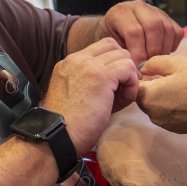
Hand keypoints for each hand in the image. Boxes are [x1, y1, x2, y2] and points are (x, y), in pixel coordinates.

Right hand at [42, 37, 139, 152]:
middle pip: (114, 47)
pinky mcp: (101, 76)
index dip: (113, 63)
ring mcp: (89, 66)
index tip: (114, 85)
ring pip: (124, 56)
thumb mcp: (75, 95)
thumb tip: (118, 81)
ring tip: (121, 99)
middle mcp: (77, 59)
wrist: (55, 137)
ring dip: (129, 77)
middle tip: (121, 90)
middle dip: (123, 67)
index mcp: (69, 63)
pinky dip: (132, 85)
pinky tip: (122, 101)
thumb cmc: (66, 126)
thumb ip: (91, 82)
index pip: (101, 48)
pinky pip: (128, 69)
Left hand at [94, 0, 183, 63]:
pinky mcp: (167, 17)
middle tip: (148, 65)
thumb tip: (137, 74)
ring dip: (163, 49)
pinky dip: (172, 45)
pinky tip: (161, 53)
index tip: (137, 68)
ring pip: (167, 28)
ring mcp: (154, 10)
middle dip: (153, 50)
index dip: (138, 53)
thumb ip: (121, 56)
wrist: (114, 32)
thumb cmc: (111, 43)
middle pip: (154, 26)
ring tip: (155, 62)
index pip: (134, 31)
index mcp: (120, 12)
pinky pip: (176, 31)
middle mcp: (138, 7)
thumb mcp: (110, 47)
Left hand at [137, 55, 186, 133]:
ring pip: (154, 107)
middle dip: (150, 86)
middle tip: (167, 75)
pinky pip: (166, 115)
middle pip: (142, 97)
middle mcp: (152, 114)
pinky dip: (171, 106)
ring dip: (161, 97)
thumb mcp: (176, 62)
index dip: (139, 75)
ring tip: (178, 86)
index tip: (152, 68)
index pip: (132, 85)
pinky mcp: (176, 129)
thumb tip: (143, 69)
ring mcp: (164, 124)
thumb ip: (153, 63)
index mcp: (148, 96)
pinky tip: (185, 98)